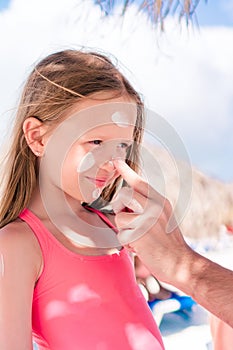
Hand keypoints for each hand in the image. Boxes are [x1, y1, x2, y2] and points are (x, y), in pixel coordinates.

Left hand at [113, 159, 191, 284]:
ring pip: (119, 217)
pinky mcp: (140, 233)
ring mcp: (147, 219)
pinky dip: (127, 242)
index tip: (116, 161)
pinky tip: (140, 247)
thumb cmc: (169, 242)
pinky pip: (121, 234)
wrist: (181, 263)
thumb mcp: (164, 218)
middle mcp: (154, 207)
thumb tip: (127, 201)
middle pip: (123, 195)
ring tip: (139, 237)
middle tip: (129, 220)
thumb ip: (149, 207)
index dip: (126, 171)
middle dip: (120, 207)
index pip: (140, 182)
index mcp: (160, 201)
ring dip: (125, 230)